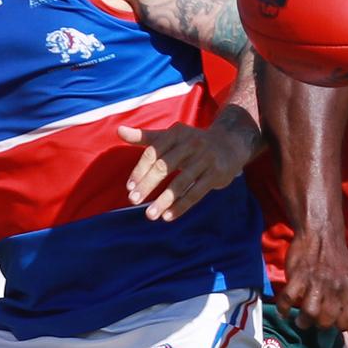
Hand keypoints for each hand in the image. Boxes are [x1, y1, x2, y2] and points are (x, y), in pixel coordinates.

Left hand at [121, 107, 259, 220]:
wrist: (229, 143)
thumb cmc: (191, 142)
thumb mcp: (170, 137)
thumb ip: (144, 137)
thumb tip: (118, 131)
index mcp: (176, 133)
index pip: (153, 152)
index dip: (140, 170)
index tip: (129, 187)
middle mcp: (191, 144)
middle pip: (165, 166)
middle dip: (148, 185)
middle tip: (133, 200)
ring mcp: (206, 159)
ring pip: (181, 183)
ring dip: (163, 200)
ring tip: (149, 215)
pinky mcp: (216, 174)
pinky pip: (196, 193)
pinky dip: (181, 206)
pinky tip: (168, 216)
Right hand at [276, 230, 347, 341]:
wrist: (321, 234)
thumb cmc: (340, 263)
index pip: (345, 323)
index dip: (337, 324)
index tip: (332, 319)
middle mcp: (336, 287)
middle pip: (326, 322)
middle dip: (320, 324)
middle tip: (316, 317)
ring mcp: (315, 282)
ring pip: (308, 315)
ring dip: (304, 320)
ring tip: (303, 317)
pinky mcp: (297, 277)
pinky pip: (287, 301)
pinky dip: (284, 309)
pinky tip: (285, 311)